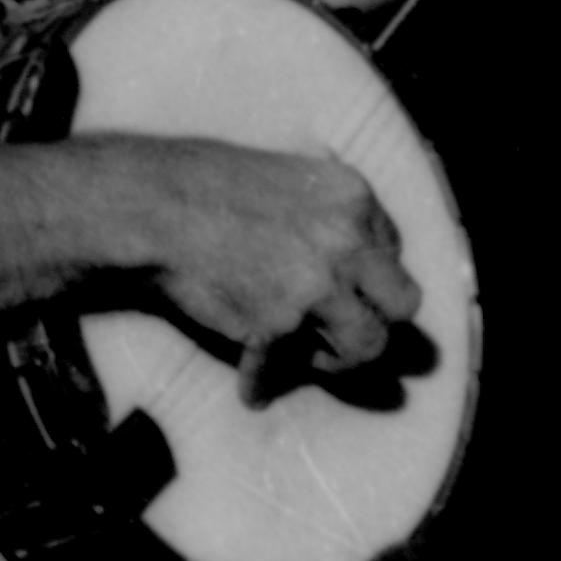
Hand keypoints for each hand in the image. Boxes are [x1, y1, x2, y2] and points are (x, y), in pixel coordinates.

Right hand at [117, 138, 422, 401]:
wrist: (155, 207)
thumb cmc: (207, 187)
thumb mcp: (289, 177)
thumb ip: (326, 215)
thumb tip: (349, 262)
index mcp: (355, 196)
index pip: (393, 251)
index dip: (365, 276)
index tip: (339, 289)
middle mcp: (351, 239)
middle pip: (405, 302)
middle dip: (376, 319)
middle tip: (342, 329)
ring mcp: (321, 284)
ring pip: (370, 345)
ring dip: (339, 359)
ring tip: (305, 359)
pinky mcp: (284, 323)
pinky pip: (294, 369)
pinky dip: (265, 379)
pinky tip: (250, 383)